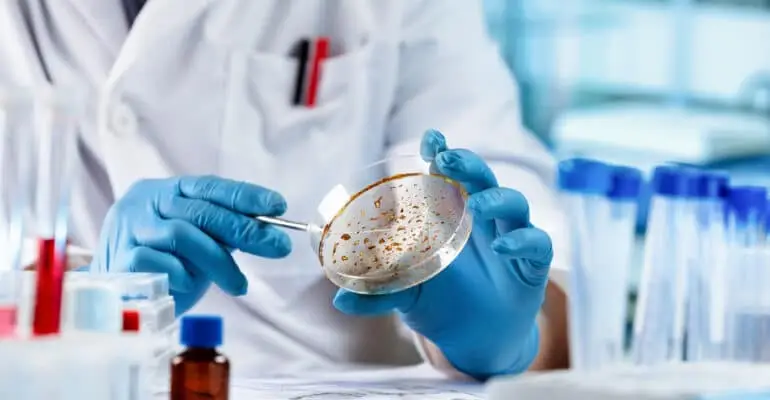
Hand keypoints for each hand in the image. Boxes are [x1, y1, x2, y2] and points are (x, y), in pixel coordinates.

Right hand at [91, 176, 291, 314]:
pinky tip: (190, 286)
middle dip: (244, 229)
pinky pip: (162, 264)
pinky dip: (183, 275)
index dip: (244, 195)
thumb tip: (269, 231)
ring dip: (219, 262)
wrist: (115, 294)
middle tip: (278, 247)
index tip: (278, 206)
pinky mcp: (121, 260)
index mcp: (166, 191)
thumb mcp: (197, 241)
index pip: (209, 186)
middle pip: (201, 210)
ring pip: (183, 235)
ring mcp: (130, 229)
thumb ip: (223, 231)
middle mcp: (145, 203)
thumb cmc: (164, 264)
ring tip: (239, 285)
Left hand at [333, 130, 551, 379]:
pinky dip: (522, 240)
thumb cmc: (441, 303)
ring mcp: (510, 237)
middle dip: (467, 164)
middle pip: (482, 179)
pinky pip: (536, 243)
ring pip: (513, 203)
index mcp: (452, 217)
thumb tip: (338, 300)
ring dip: (495, 199)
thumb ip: (378, 294)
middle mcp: (483, 220)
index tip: (430, 138)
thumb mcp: (407, 296)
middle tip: (447, 160)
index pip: (448, 176)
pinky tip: (502, 246)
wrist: (476, 339)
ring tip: (476, 206)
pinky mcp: (532, 264)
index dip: (441, 154)